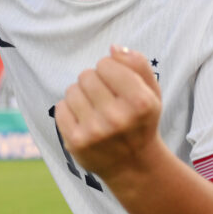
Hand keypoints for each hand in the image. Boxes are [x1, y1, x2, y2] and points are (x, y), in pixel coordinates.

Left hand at [53, 46, 162, 180]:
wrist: (133, 165)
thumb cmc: (140, 121)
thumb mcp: (152, 92)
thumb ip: (137, 64)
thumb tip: (113, 48)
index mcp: (140, 102)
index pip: (106, 63)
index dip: (110, 70)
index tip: (117, 84)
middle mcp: (117, 118)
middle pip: (86, 75)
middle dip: (94, 82)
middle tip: (105, 99)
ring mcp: (95, 131)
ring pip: (72, 90)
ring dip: (81, 95)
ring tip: (95, 110)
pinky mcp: (75, 141)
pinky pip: (60, 107)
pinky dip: (69, 110)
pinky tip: (84, 120)